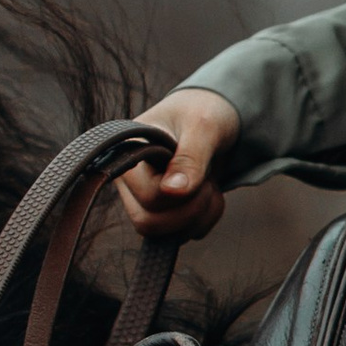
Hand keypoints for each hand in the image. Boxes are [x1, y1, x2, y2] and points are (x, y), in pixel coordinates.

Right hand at [118, 88, 240, 241]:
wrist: (217, 115)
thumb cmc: (204, 111)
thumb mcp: (203, 126)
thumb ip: (190, 157)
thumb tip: (172, 191)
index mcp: (128, 153)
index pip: (148, 196)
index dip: (183, 194)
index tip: (202, 169)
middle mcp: (129, 179)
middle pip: (148, 223)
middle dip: (190, 209)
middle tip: (208, 182)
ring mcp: (143, 197)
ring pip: (163, 234)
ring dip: (199, 216)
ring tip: (210, 185)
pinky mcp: (160, 210)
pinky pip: (179, 235)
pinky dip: (203, 221)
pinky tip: (210, 194)